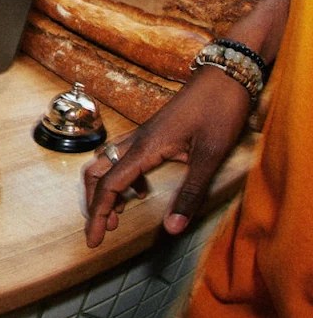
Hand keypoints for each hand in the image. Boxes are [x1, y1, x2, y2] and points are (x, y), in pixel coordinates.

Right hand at [83, 64, 250, 247]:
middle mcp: (136, 141)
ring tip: (116, 216)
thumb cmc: (218, 112)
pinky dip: (120, 178)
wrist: (224, 77)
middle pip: (97, 173)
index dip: (98, 215)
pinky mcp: (150, 133)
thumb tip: (173, 229)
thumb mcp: (209, 156)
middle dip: (93, 204)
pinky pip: (121, 156)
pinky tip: (140, 191)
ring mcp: (141, 135)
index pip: (110, 186)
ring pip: (105, 163)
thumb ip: (190, 193)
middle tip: (99, 231)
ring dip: (104, 191)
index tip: (93, 240)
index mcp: (146, 148)